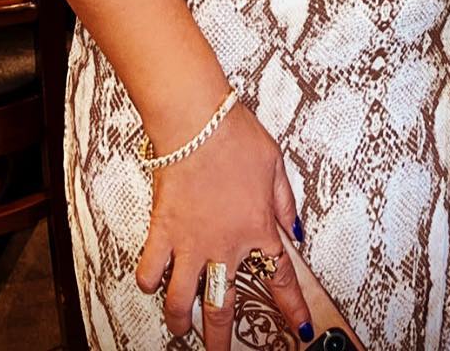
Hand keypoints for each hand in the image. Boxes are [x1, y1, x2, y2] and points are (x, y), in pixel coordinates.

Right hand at [136, 100, 311, 346]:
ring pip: (182, 301)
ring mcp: (191, 243)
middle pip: (224, 307)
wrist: (198, 121)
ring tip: (180, 328)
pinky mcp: (163, 233)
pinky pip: (150, 271)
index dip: (292, 308)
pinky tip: (152, 283)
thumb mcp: (275, 165)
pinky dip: (149, 282)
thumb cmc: (237, 136)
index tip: (299, 329)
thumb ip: (285, 203)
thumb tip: (295, 229)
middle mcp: (226, 246)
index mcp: (258, 229)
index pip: (281, 279)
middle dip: (221, 339)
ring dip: (180, 320)